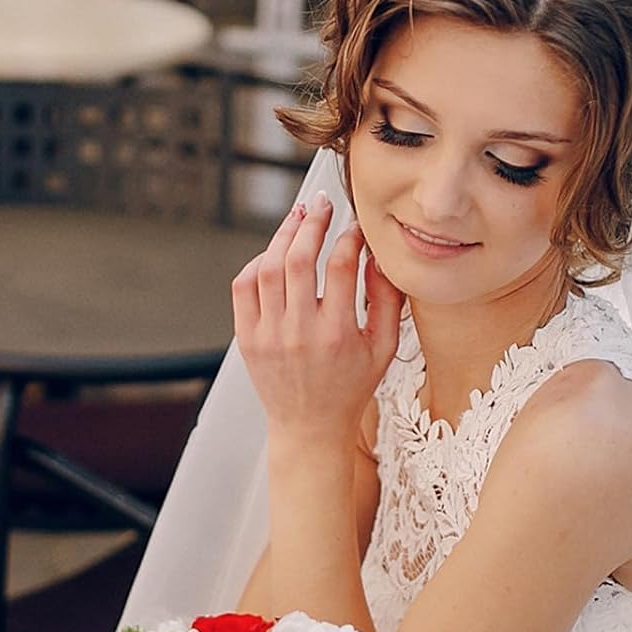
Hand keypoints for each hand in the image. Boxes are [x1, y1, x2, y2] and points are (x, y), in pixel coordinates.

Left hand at [230, 191, 404, 445]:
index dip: (350, 236)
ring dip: (283, 236)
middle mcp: (298, 333)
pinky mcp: (247, 339)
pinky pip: (244, 287)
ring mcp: (267, 336)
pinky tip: (274, 254)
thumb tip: (378, 255)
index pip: (342, 265)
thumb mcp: (383, 348)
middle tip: (322, 203)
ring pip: (268, 268)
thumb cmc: (351, 387)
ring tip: (298, 218)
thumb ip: (388, 301)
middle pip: (299, 259)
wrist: (308, 427)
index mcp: (337, 334)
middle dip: (312, 222)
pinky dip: (257, 263)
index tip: (356, 226)